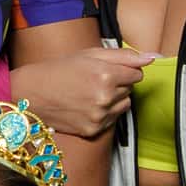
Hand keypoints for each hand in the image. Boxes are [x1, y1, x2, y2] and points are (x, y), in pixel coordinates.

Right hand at [8, 43, 153, 139]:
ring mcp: (99, 117)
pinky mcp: (93, 130)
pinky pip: (113, 120)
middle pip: (131, 89)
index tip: (108, 69)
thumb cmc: (60, 70)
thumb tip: (153, 58)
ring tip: (91, 93)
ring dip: (115, 99)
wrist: (32, 93)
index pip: (137, 73)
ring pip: (124, 105)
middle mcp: (105, 98)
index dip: (124, 69)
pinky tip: (87, 106)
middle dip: (119, 83)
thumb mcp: (90, 55)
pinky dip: (105, 113)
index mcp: (106, 75)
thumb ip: (125, 56)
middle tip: (95, 80)